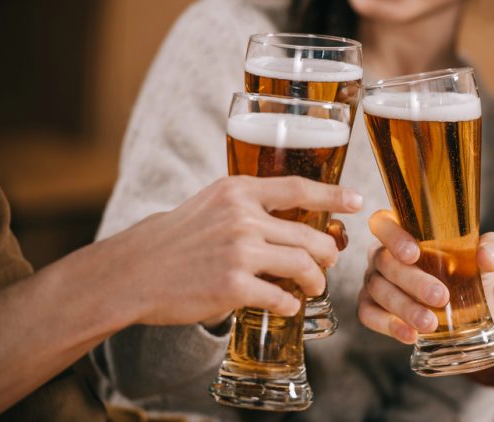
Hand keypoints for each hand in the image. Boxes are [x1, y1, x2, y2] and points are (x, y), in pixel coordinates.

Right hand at [90, 176, 362, 326]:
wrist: (136, 269)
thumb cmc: (176, 237)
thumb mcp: (212, 203)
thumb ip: (248, 204)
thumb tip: (291, 216)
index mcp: (238, 191)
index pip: (298, 188)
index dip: (333, 195)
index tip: (357, 201)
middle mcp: (243, 217)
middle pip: (310, 235)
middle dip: (328, 253)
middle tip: (329, 262)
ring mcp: (239, 251)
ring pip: (303, 265)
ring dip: (316, 280)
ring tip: (312, 287)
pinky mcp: (233, 285)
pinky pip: (281, 296)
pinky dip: (290, 303)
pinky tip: (286, 304)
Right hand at [358, 210, 493, 343]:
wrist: (467, 305)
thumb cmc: (465, 269)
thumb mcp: (483, 254)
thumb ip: (491, 248)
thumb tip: (486, 257)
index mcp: (402, 231)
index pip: (382, 223)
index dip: (393, 236)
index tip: (414, 254)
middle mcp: (382, 253)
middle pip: (385, 262)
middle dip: (412, 281)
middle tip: (440, 296)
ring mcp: (373, 280)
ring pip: (378, 290)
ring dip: (404, 308)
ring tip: (430, 324)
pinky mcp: (370, 307)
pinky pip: (369, 315)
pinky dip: (389, 326)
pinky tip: (410, 335)